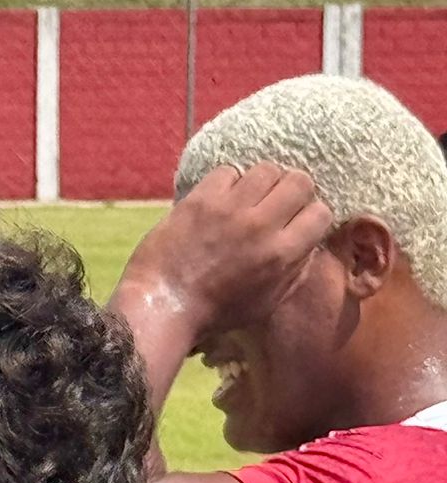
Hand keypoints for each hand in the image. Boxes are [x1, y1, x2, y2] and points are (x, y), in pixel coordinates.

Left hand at [122, 162, 333, 338]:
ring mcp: (229, 209)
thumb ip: (295, 270)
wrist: (162, 307)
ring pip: (266, 169)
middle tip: (275, 203)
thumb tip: (308, 241)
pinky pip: (227, 171)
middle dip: (293, 191)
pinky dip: (228, 182)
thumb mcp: (268, 302)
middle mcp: (261, 225)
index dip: (311, 215)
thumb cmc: (215, 313)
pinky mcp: (199, 200)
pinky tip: (220, 198)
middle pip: (299, 181)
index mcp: (282, 253)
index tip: (296, 220)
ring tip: (248, 197)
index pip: (320, 212)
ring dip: (262, 182)